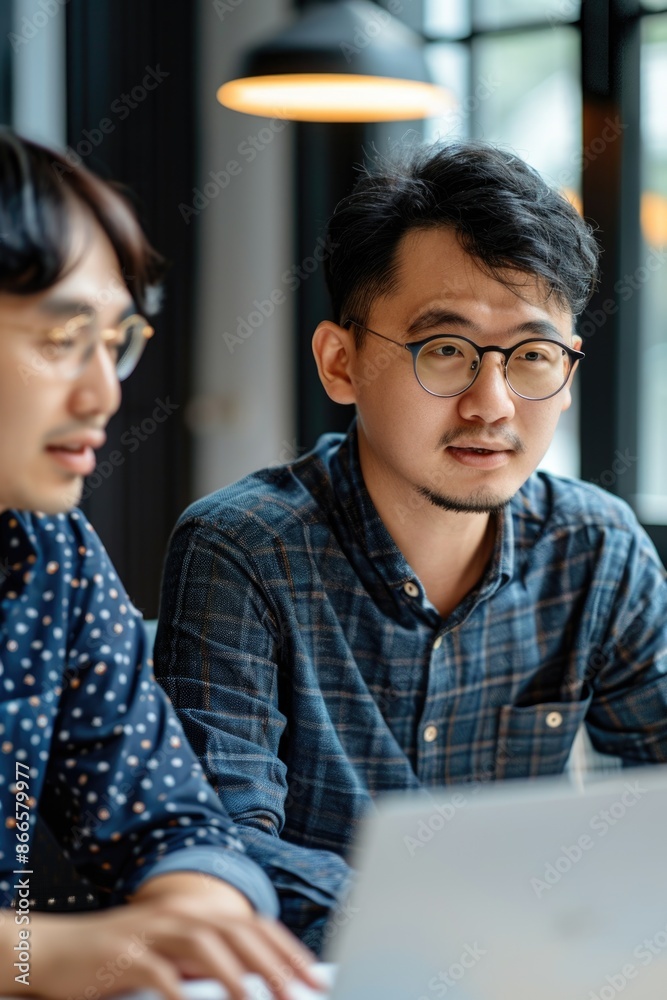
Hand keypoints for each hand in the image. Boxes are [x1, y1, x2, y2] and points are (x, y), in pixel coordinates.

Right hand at [0, 878, 320, 999]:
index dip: (287, 950)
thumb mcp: (174, 956)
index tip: (314, 978)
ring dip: (232, 972)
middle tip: (297, 993)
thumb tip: (261, 981)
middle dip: (271, 962)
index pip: (254, 926)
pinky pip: (156, 969)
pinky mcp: (122, 954)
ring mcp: (150, 931)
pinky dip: (177, 986)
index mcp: (197, 913)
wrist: (59, 949)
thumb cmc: (124, 960)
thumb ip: (212, 962)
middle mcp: (179, 915)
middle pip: (236, 931)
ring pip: (202, 942)